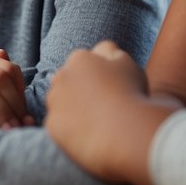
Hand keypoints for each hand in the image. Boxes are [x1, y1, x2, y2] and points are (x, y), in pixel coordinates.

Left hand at [45, 41, 155, 183]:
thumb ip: (110, 51)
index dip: (98, 78)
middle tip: (104, 108)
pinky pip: (60, 127)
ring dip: (73, 111)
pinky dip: (71, 132)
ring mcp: (54, 101)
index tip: (111, 91)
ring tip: (98, 123)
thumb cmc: (132, 95)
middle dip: (81, 92)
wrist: (129, 132)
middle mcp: (61, 76)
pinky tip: (90, 136)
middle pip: (68, 83)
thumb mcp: (127, 63)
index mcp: (79, 59)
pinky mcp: (52, 125)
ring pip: (61, 104)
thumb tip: (101, 48)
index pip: (83, 65)